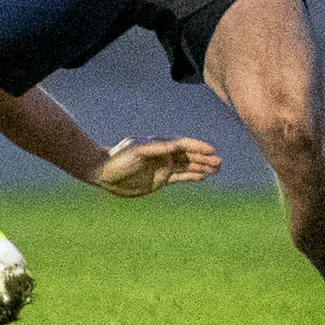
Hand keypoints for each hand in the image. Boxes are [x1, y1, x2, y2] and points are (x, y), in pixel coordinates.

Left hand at [90, 136, 220, 197]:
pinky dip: (192, 176)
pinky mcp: (161, 179)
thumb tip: (174, 146)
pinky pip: (180, 177)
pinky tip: (203, 177)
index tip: (212, 150)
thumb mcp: (136, 152)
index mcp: (159, 145)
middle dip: (205, 158)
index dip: (198, 147)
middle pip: (189, 155)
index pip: (183, 145)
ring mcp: (163, 167)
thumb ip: (155, 148)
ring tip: (217, 169)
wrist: (104, 173)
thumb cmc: (118, 159)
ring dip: (202, 167)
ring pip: (187, 165)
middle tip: (220, 163)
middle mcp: (164, 155)